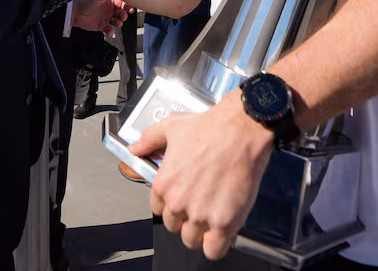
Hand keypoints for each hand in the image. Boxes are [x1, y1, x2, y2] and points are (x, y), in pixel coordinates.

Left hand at [72, 0, 128, 34]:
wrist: (74, 13)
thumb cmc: (85, 2)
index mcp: (109, 0)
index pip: (122, 2)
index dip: (126, 5)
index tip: (129, 8)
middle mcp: (108, 8)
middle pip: (121, 12)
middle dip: (124, 14)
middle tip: (123, 16)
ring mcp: (105, 17)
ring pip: (117, 21)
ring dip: (119, 22)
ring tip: (117, 23)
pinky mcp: (101, 26)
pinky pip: (109, 29)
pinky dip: (111, 31)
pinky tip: (109, 31)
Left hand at [129, 91, 273, 259]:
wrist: (242, 128)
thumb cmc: (212, 127)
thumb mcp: (172, 127)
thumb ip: (149, 140)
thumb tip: (135, 148)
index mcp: (164, 184)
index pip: (159, 210)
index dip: (172, 205)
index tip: (183, 200)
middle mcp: (178, 202)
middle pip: (174, 227)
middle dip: (186, 218)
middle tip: (201, 205)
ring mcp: (201, 215)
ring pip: (192, 241)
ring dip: (201, 233)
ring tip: (212, 217)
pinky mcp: (224, 223)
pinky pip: (214, 251)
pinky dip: (217, 245)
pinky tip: (222, 232)